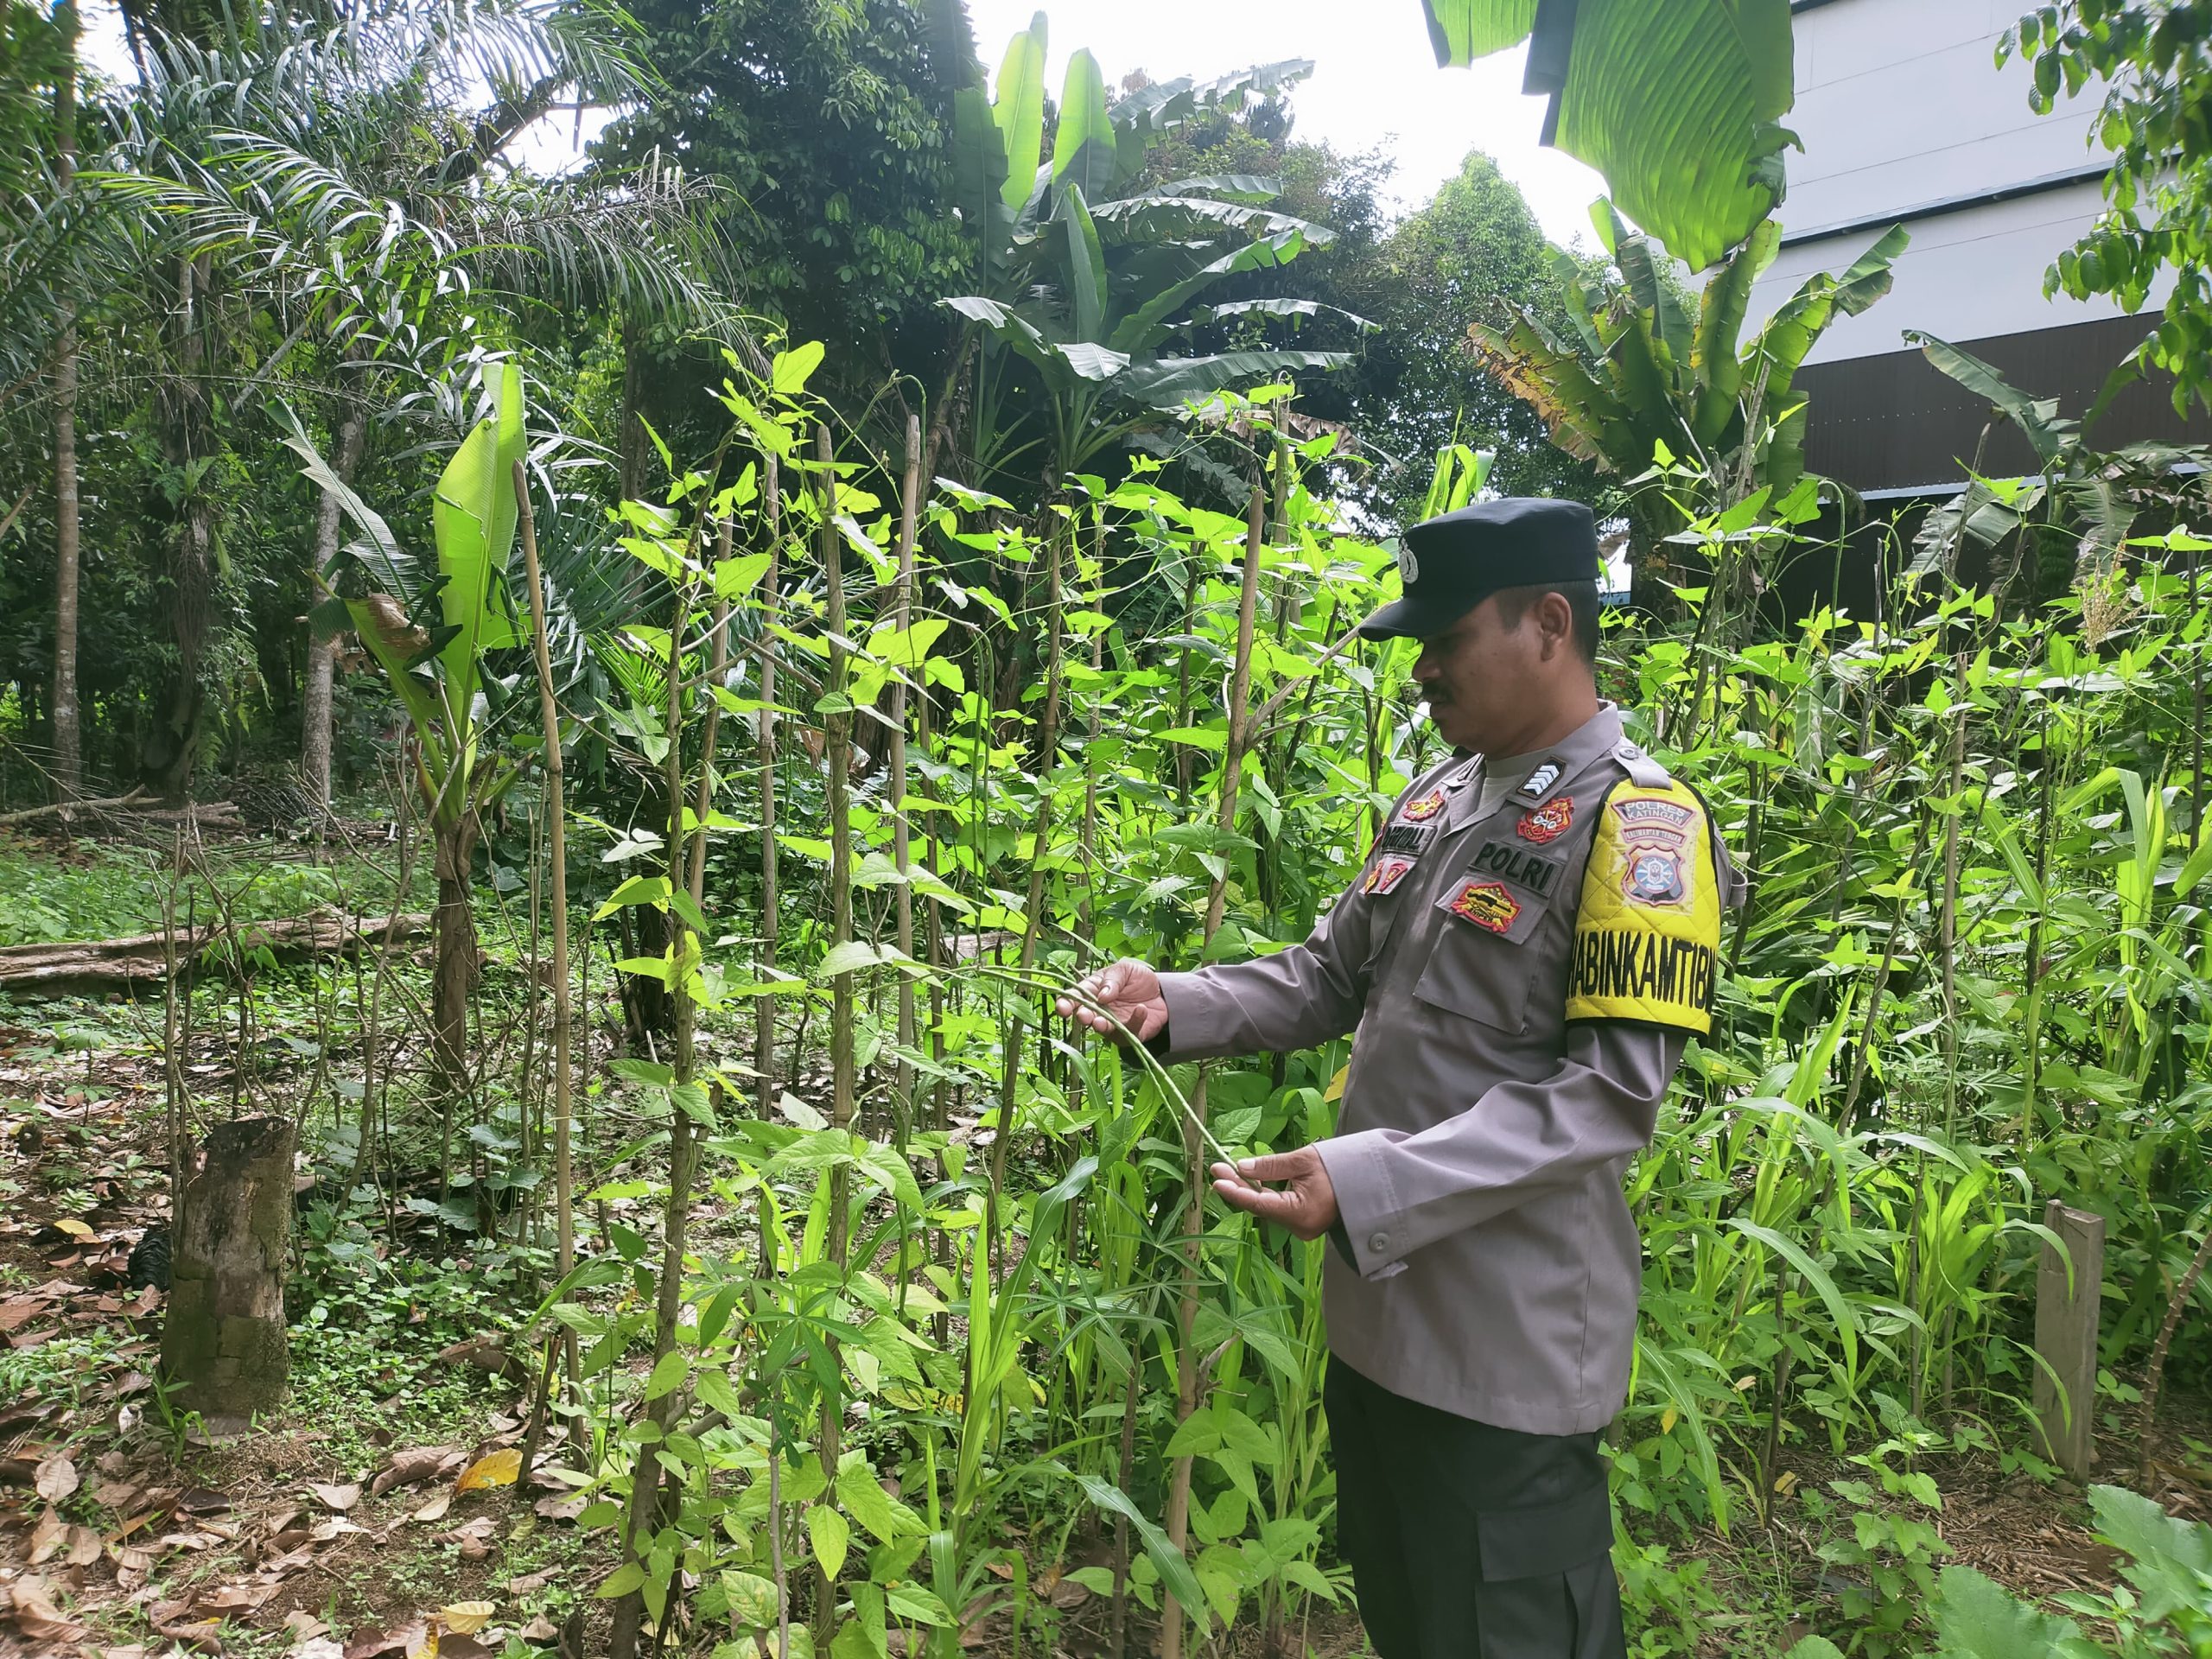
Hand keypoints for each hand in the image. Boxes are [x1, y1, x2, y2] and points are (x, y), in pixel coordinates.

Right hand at [1054, 958, 1167, 1044]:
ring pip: (1103, 1029)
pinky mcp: (1129, 1033)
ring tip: (1099, 1022)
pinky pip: (1128, 1032)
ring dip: (1100, 1026)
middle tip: (1083, 1015)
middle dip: (1082, 1016)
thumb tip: (1101, 996)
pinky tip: (1141, 1009)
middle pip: (1085, 1016)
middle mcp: (1099, 1010)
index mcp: (1093, 990)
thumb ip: (1112, 980)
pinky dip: (1135, 1021)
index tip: (1062, 1008)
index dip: (1065, 1003)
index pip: (1074, 997)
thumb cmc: (1137, 978)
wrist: (1162, 992)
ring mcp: (1113, 1023)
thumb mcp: (1125, 969)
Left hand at [1210, 1147, 1338, 1240]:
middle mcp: (1299, 1227)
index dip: (1235, 1191)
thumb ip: (1270, 1166)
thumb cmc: (1340, 1167)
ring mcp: (1302, 1228)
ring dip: (1249, 1190)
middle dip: (1239, 1187)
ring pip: (1268, 1209)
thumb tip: (1241, 1167)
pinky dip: (1264, 1195)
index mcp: (1301, 1213)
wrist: (1370, 1181)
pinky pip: (1278, 1209)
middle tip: (1218, 1168)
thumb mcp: (1303, 1160)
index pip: (1259, 1204)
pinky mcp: (1304, 1223)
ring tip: (1228, 1171)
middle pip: (1261, 1207)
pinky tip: (1250, 1181)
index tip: (1217, 1178)